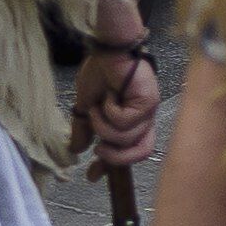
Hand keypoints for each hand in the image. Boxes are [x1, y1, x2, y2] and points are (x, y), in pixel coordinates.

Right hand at [73, 0, 161, 167]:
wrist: (107, 48)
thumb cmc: (101, 70)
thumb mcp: (86, 104)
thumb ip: (84, 128)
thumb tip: (75, 150)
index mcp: (133, 121)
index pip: (130, 152)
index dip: (112, 167)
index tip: (92, 176)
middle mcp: (145, 118)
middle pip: (140, 153)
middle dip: (114, 156)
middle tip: (98, 147)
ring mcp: (149, 111)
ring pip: (126, 137)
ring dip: (103, 125)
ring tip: (99, 106)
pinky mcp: (149, 102)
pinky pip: (124, 121)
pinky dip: (109, 111)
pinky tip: (109, 95)